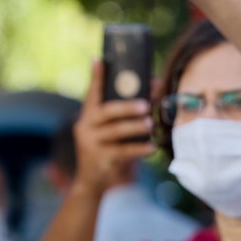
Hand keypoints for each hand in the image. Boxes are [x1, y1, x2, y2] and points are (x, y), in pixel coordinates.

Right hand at [72, 61, 155, 192]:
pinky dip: (140, 149)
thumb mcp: (111, 129)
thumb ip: (125, 113)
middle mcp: (86, 127)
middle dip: (126, 106)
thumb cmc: (109, 147)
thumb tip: (154, 85)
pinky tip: (152, 147)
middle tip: (145, 104)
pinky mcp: (100, 159)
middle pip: (106, 112)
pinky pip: (123, 152)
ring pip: (116, 132)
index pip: (92, 93)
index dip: (96, 77)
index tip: (99, 60)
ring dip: (135, 127)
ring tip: (150, 123)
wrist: (93, 180)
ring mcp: (91, 144)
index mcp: (89, 115)